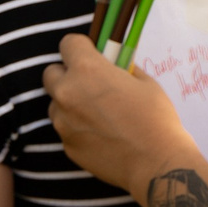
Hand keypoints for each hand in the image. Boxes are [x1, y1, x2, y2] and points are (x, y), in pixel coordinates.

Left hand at [43, 34, 197, 198]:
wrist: (156, 162)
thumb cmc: (156, 118)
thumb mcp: (146, 83)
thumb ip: (122, 70)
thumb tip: (116, 66)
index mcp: (88, 71)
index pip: (68, 43)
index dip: (81, 47)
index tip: (92, 54)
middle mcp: (67, 93)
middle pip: (51, 73)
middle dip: (67, 75)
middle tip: (91, 84)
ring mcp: (63, 122)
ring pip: (56, 104)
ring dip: (70, 104)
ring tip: (98, 115)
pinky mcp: (67, 145)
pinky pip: (66, 128)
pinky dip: (78, 128)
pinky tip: (102, 136)